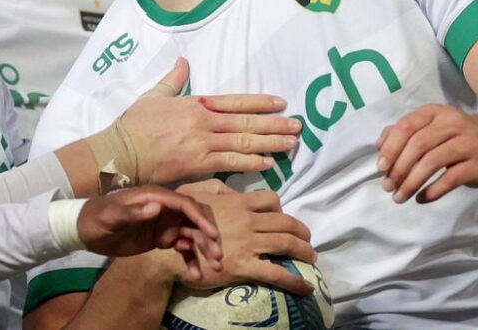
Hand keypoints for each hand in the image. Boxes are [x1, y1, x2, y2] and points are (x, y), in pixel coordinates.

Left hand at [77, 185, 222, 280]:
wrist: (86, 230)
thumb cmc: (97, 218)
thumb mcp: (111, 215)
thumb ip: (133, 212)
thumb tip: (157, 206)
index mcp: (155, 197)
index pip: (185, 205)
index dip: (201, 219)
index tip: (213, 236)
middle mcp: (165, 208)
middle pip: (195, 219)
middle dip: (209, 236)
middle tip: (218, 256)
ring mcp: (165, 223)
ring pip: (193, 234)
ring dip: (205, 249)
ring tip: (215, 268)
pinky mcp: (162, 238)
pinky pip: (182, 248)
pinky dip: (191, 259)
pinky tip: (195, 274)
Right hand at [115, 58, 300, 183]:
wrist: (121, 152)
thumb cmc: (134, 126)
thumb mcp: (153, 96)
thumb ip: (172, 80)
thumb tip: (183, 61)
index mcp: (195, 104)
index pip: (235, 102)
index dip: (259, 103)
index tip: (280, 103)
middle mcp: (203, 122)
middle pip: (246, 122)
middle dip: (274, 124)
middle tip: (297, 126)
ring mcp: (202, 144)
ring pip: (244, 142)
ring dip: (270, 143)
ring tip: (291, 144)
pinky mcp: (198, 165)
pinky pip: (231, 163)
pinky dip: (251, 162)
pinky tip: (268, 163)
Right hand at [173, 180, 314, 294]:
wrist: (167, 250)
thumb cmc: (178, 221)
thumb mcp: (195, 194)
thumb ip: (217, 190)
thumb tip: (234, 191)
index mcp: (237, 202)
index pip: (271, 199)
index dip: (282, 209)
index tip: (284, 219)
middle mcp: (247, 220)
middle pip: (286, 222)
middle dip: (302, 232)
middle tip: (307, 241)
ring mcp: (247, 243)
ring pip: (287, 243)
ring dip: (304, 251)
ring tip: (310, 258)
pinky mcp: (244, 266)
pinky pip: (277, 273)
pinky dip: (295, 281)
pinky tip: (306, 287)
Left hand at [376, 104, 477, 203]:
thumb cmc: (452, 136)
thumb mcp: (429, 126)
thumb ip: (403, 132)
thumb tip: (380, 147)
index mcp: (434, 112)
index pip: (407, 126)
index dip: (391, 147)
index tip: (381, 167)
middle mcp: (452, 124)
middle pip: (418, 145)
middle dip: (399, 168)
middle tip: (387, 186)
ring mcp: (467, 143)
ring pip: (432, 162)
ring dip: (411, 182)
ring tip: (399, 196)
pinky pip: (450, 179)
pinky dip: (432, 191)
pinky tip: (420, 198)